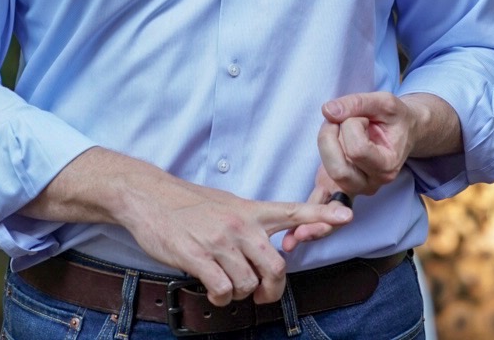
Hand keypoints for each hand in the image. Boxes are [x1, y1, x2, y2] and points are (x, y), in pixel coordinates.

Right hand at [119, 178, 351, 305]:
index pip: (293, 210)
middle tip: (260, 295)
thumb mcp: (225, 204)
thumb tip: (267, 250)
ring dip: (239, 294)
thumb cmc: (186, 203)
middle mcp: (240, 224)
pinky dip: (221, 298)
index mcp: (250, 210)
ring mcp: (219, 240)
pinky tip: (212, 290)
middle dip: (271, 289)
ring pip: (248, 283)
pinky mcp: (197, 256)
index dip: (322, 215)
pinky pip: (223, 290)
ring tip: (225, 285)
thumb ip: (249, 224)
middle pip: (276, 267)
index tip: (346, 216)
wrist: (147, 196)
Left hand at [316, 91, 420, 197]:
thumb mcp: (384, 102)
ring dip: (325, 143)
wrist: (403, 132)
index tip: (363, 118)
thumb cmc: (395, 118)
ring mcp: (357, 187)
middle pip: (338, 169)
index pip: (357, 150)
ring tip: (338, 128)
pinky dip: (323, 155)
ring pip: (327, 172)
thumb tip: (327, 111)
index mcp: (388, 166)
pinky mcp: (344, 185)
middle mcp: (373, 183)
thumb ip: (357, 103)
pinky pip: (323, 177)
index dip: (351, 124)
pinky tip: (334, 140)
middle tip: (340, 119)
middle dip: (330, 136)